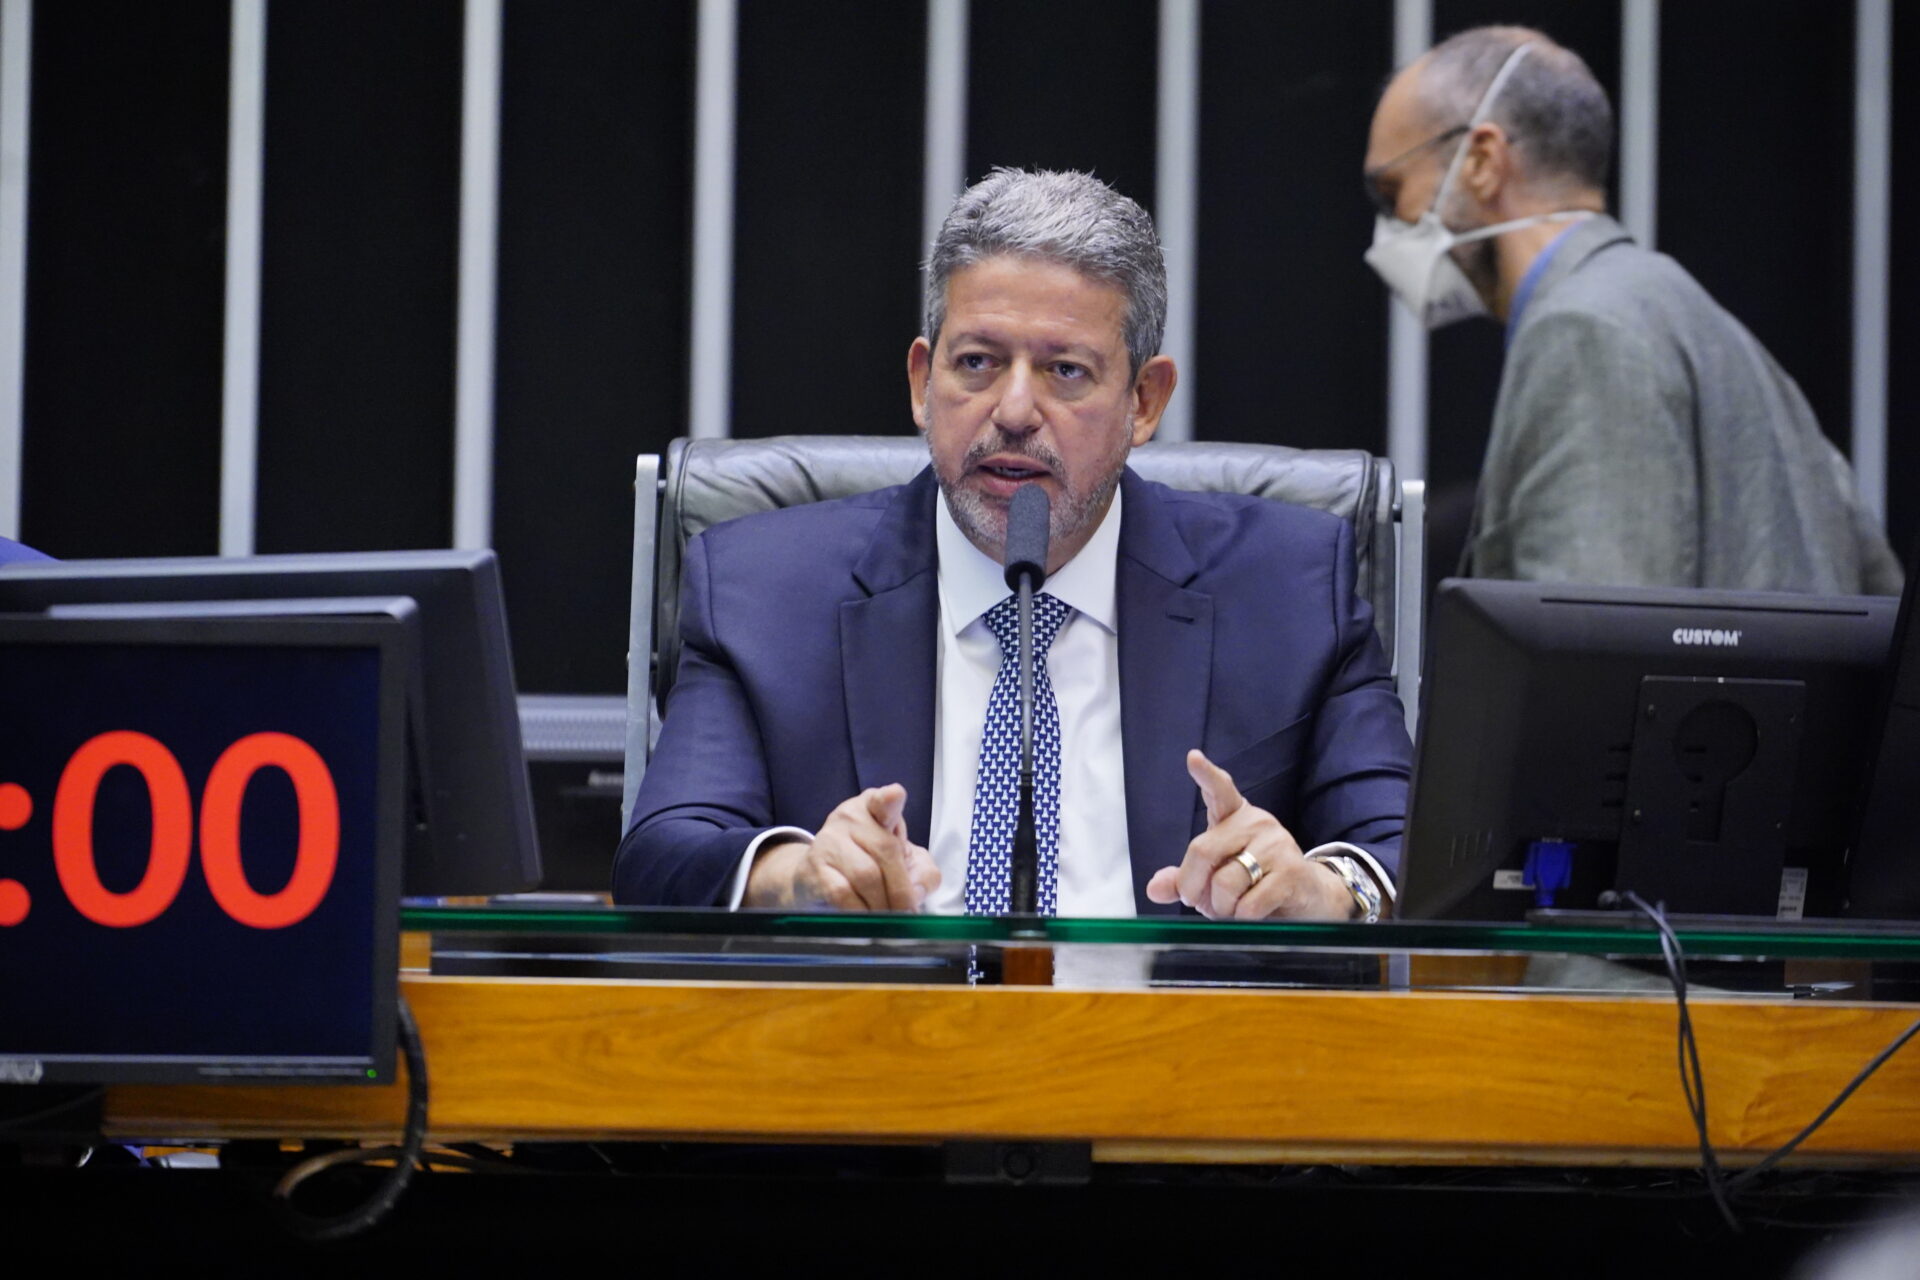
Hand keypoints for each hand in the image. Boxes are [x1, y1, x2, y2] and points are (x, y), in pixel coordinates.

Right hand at [743, 784, 939, 910]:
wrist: (817, 878)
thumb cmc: (868, 863)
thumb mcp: (903, 862)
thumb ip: (922, 872)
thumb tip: (916, 891)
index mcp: (875, 808)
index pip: (883, 800)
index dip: (889, 799)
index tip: (894, 795)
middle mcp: (850, 817)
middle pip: (886, 850)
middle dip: (902, 888)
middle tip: (907, 911)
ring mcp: (829, 840)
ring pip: (866, 875)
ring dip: (882, 904)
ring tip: (887, 919)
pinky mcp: (814, 868)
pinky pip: (843, 894)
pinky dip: (860, 912)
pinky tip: (865, 919)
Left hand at [1145, 749, 1353, 920]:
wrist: (1307, 898)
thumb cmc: (1254, 884)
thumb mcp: (1214, 878)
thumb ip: (1184, 879)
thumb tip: (1154, 888)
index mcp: (1235, 817)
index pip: (1220, 790)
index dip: (1206, 775)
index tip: (1193, 758)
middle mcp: (1256, 823)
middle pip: (1203, 851)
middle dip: (1192, 886)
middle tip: (1196, 901)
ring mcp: (1276, 845)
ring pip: (1225, 883)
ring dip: (1220, 908)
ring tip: (1232, 909)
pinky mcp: (1292, 872)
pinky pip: (1249, 905)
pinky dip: (1241, 919)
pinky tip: (1252, 915)